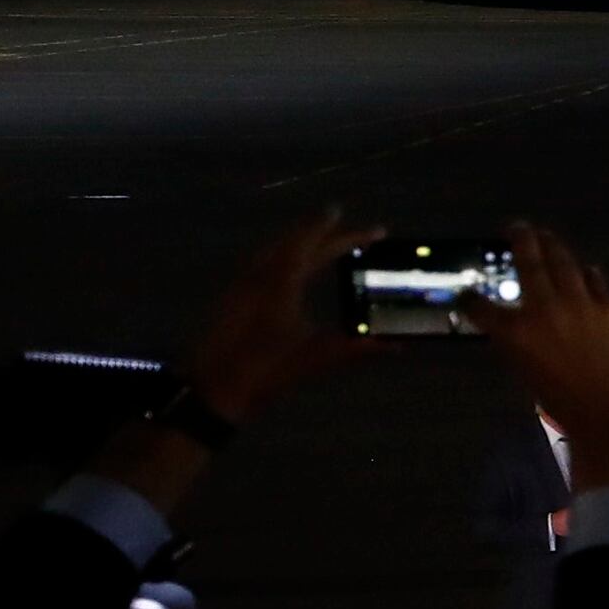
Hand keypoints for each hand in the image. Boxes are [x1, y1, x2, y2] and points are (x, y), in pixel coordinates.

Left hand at [183, 210, 392, 422]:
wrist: (212, 389)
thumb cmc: (265, 371)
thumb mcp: (316, 359)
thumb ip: (357, 348)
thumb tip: (397, 345)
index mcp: (283, 281)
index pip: (320, 247)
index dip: (348, 236)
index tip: (375, 229)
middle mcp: (260, 273)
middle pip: (294, 242)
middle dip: (320, 230)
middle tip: (342, 220)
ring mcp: (241, 283)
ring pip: (273, 249)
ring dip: (296, 239)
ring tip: (314, 236)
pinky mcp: (230, 297)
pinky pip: (259, 261)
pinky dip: (278, 254)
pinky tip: (281, 265)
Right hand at [463, 224, 608, 492]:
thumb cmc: (563, 404)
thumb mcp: (527, 375)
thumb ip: (518, 345)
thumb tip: (514, 326)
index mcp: (516, 332)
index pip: (480, 307)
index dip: (469, 299)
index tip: (464, 293)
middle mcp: (545, 309)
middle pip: (529, 261)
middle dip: (519, 238)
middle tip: (515, 226)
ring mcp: (580, 303)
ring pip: (563, 261)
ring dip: (552, 244)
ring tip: (546, 235)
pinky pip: (595, 280)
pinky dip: (586, 273)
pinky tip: (584, 268)